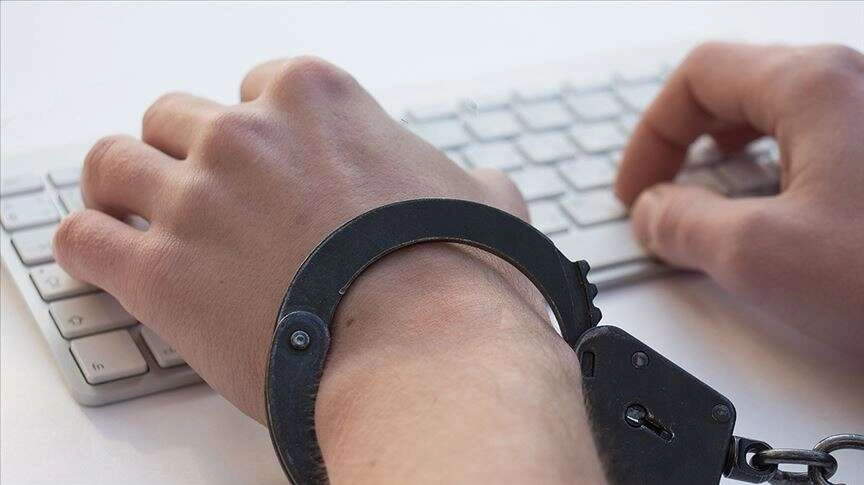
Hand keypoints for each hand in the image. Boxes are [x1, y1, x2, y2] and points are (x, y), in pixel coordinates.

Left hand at [52, 57, 604, 482]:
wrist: (424, 351)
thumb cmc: (457, 277)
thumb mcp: (484, 200)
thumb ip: (466, 177)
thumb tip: (479, 186)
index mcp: (315, 99)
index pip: (254, 87)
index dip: (258, 130)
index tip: (262, 167)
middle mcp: (244, 136)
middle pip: (174, 118)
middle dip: (185, 155)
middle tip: (201, 196)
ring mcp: (195, 200)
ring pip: (112, 164)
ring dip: (122, 188)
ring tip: (135, 216)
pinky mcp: (159, 274)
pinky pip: (82, 238)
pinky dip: (89, 246)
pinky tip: (108, 260)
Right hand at [616, 42, 863, 355]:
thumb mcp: (759, 257)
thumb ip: (682, 224)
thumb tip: (654, 213)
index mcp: (813, 85)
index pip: (698, 79)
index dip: (650, 137)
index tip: (636, 192)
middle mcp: (854, 85)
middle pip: (739, 88)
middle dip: (686, 143)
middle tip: (665, 194)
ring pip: (780, 115)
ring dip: (731, 156)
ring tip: (714, 201)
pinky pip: (821, 141)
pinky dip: (777, 171)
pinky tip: (779, 214)